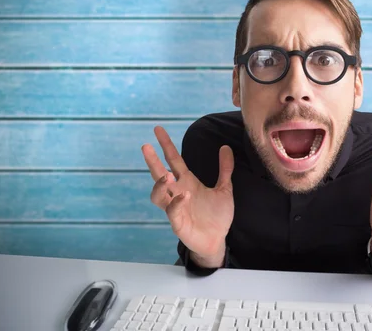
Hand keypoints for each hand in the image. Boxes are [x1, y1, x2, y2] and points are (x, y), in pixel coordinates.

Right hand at [141, 126, 234, 264]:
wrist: (218, 240)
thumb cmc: (217, 216)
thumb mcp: (225, 189)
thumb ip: (225, 169)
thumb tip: (225, 147)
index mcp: (187, 182)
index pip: (173, 160)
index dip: (166, 145)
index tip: (158, 130)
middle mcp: (178, 193)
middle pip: (159, 174)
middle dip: (152, 161)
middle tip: (145, 146)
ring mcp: (176, 208)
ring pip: (158, 195)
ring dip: (159, 185)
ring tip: (166, 176)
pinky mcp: (178, 223)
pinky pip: (172, 212)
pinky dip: (176, 203)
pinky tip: (185, 196)